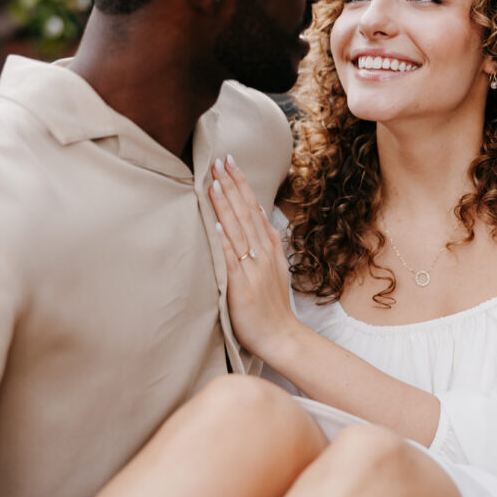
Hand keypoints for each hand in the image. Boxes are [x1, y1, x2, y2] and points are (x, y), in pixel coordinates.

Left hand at [209, 155, 300, 360]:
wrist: (281, 336)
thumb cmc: (272, 304)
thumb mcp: (276, 266)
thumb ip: (267, 241)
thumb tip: (257, 214)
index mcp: (268, 246)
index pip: (252, 207)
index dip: (241, 183)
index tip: (230, 161)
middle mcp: (262, 252)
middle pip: (245, 212)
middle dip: (232, 184)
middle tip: (218, 160)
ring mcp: (253, 268)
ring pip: (238, 230)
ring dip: (226, 205)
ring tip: (215, 182)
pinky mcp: (243, 285)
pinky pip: (232, 259)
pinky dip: (225, 240)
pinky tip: (216, 224)